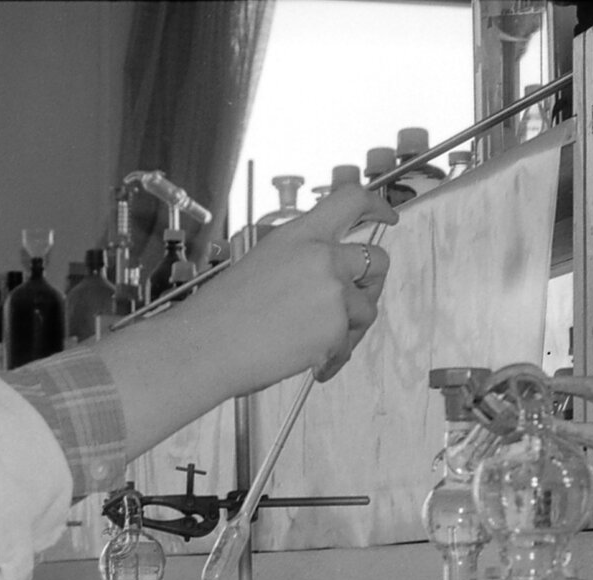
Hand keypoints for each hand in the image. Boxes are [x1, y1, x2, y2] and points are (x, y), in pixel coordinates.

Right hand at [87, 183, 395, 465]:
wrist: (206, 347)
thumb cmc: (221, 314)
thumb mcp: (259, 264)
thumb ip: (298, 262)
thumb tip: (323, 279)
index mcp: (299, 235)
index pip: (351, 200)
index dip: (377, 205)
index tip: (386, 216)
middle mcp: (321, 257)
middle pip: (376, 258)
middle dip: (373, 281)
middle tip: (359, 298)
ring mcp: (332, 292)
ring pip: (367, 307)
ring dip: (350, 327)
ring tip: (320, 345)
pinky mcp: (335, 328)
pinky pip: (350, 343)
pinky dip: (335, 356)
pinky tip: (313, 365)